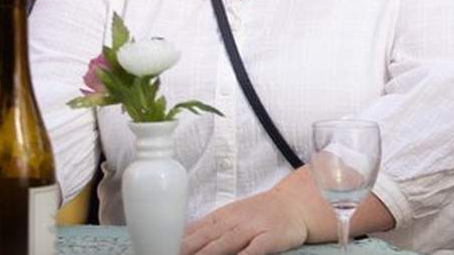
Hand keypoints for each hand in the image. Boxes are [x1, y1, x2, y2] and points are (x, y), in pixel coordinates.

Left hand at [181, 189, 309, 254]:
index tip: (158, 250)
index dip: (175, 244)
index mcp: (220, 217)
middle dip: (185, 252)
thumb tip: (175, 241)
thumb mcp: (229, 215)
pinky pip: (254, 250)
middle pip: (204, 239)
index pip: (192, 231)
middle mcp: (233, 221)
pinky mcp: (270, 237)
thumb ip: (205, 228)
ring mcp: (252, 228)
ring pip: (224, 244)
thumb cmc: (259, 213)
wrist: (296, 204)